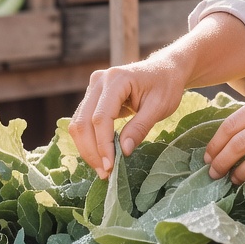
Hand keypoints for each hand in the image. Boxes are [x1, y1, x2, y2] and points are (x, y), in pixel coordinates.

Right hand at [69, 52, 187, 178]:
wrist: (165, 69)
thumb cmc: (166, 85)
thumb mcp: (160, 107)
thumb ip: (140, 127)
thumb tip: (124, 152)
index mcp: (116, 79)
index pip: (100, 117)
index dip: (103, 144)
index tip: (111, 166)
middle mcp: (99, 80)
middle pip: (83, 122)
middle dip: (92, 151)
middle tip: (105, 174)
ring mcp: (93, 87)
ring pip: (79, 124)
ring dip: (88, 149)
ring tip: (103, 169)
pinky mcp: (93, 96)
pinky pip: (84, 122)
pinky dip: (90, 141)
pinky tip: (102, 156)